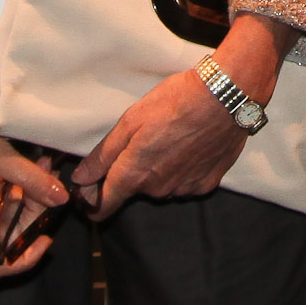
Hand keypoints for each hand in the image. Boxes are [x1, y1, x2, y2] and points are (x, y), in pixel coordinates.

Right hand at [0, 0, 67, 279]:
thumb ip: (29, 178)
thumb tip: (61, 199)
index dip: (20, 260)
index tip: (45, 239)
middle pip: (8, 235)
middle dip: (35, 216)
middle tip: (53, 189)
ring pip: (12, 211)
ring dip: (33, 194)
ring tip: (48, 167)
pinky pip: (7, 191)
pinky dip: (25, 180)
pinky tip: (39, 161)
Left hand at [72, 69, 251, 218]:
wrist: (225, 97)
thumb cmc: (175, 102)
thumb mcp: (130, 121)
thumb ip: (102, 156)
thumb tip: (80, 179)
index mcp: (134, 174)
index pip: (104, 206)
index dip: (92, 202)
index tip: (90, 191)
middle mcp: (157, 189)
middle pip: (135, 189)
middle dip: (133, 170)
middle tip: (145, 139)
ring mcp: (184, 188)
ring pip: (161, 186)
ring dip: (160, 169)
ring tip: (172, 137)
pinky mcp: (207, 183)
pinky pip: (186, 183)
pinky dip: (184, 169)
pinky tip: (191, 145)